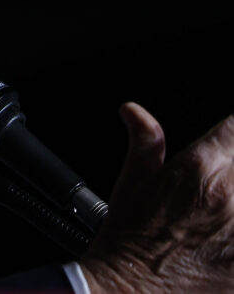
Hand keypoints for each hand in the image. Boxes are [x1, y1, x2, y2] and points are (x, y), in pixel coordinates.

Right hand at [80, 102, 233, 292]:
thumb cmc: (128, 240)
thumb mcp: (132, 183)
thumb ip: (144, 139)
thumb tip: (133, 111)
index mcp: (200, 168)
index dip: (233, 131)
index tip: (229, 137)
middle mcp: (231, 195)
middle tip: (223, 180)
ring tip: (224, 208)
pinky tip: (227, 235)